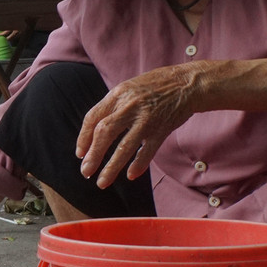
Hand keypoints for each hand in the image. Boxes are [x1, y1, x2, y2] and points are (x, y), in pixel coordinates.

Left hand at [76, 63, 200, 187]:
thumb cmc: (154, 87)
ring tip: (102, 182)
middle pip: (105, 133)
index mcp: (117, 95)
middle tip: (85, 171)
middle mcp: (130, 106)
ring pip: (125, 147)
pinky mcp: (162, 129)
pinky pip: (147, 151)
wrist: (186, 83)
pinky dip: (138, 164)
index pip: (92, 118)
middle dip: (93, 155)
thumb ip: (112, 107)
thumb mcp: (128, 89)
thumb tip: (94, 130)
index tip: (80, 154)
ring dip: (111, 167)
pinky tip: (130, 175)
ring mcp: (146, 119)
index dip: (83, 137)